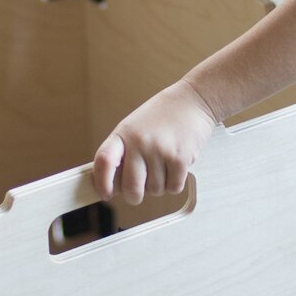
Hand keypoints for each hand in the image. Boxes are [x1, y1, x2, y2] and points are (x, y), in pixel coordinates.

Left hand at [93, 81, 219, 205]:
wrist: (193, 100)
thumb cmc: (163, 115)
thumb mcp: (134, 127)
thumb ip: (124, 152)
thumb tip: (114, 185)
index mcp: (124, 134)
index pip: (104, 161)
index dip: (102, 182)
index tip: (106, 194)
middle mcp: (140, 142)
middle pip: (131, 188)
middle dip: (135, 195)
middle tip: (139, 189)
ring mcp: (160, 150)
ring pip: (154, 190)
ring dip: (159, 184)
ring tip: (164, 162)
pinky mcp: (180, 158)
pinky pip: (173, 187)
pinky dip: (175, 182)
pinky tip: (176, 164)